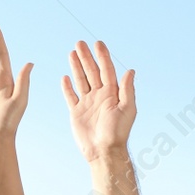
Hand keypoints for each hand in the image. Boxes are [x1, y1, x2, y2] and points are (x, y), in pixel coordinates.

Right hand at [62, 40, 135, 161]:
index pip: (106, 70)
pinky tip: (64, 77)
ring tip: (71, 53)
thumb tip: (130, 71)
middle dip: (86, 57)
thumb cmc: (117, 132)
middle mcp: (100, 95)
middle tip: (79, 43)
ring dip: (76, 67)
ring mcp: (87, 103)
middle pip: (92, 71)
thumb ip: (127, 90)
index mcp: (112, 93)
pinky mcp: (77, 112)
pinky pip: (71, 96)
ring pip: (81, 80)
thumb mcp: (127, 109)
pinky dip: (67, 87)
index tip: (97, 43)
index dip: (102, 56)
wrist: (103, 151)